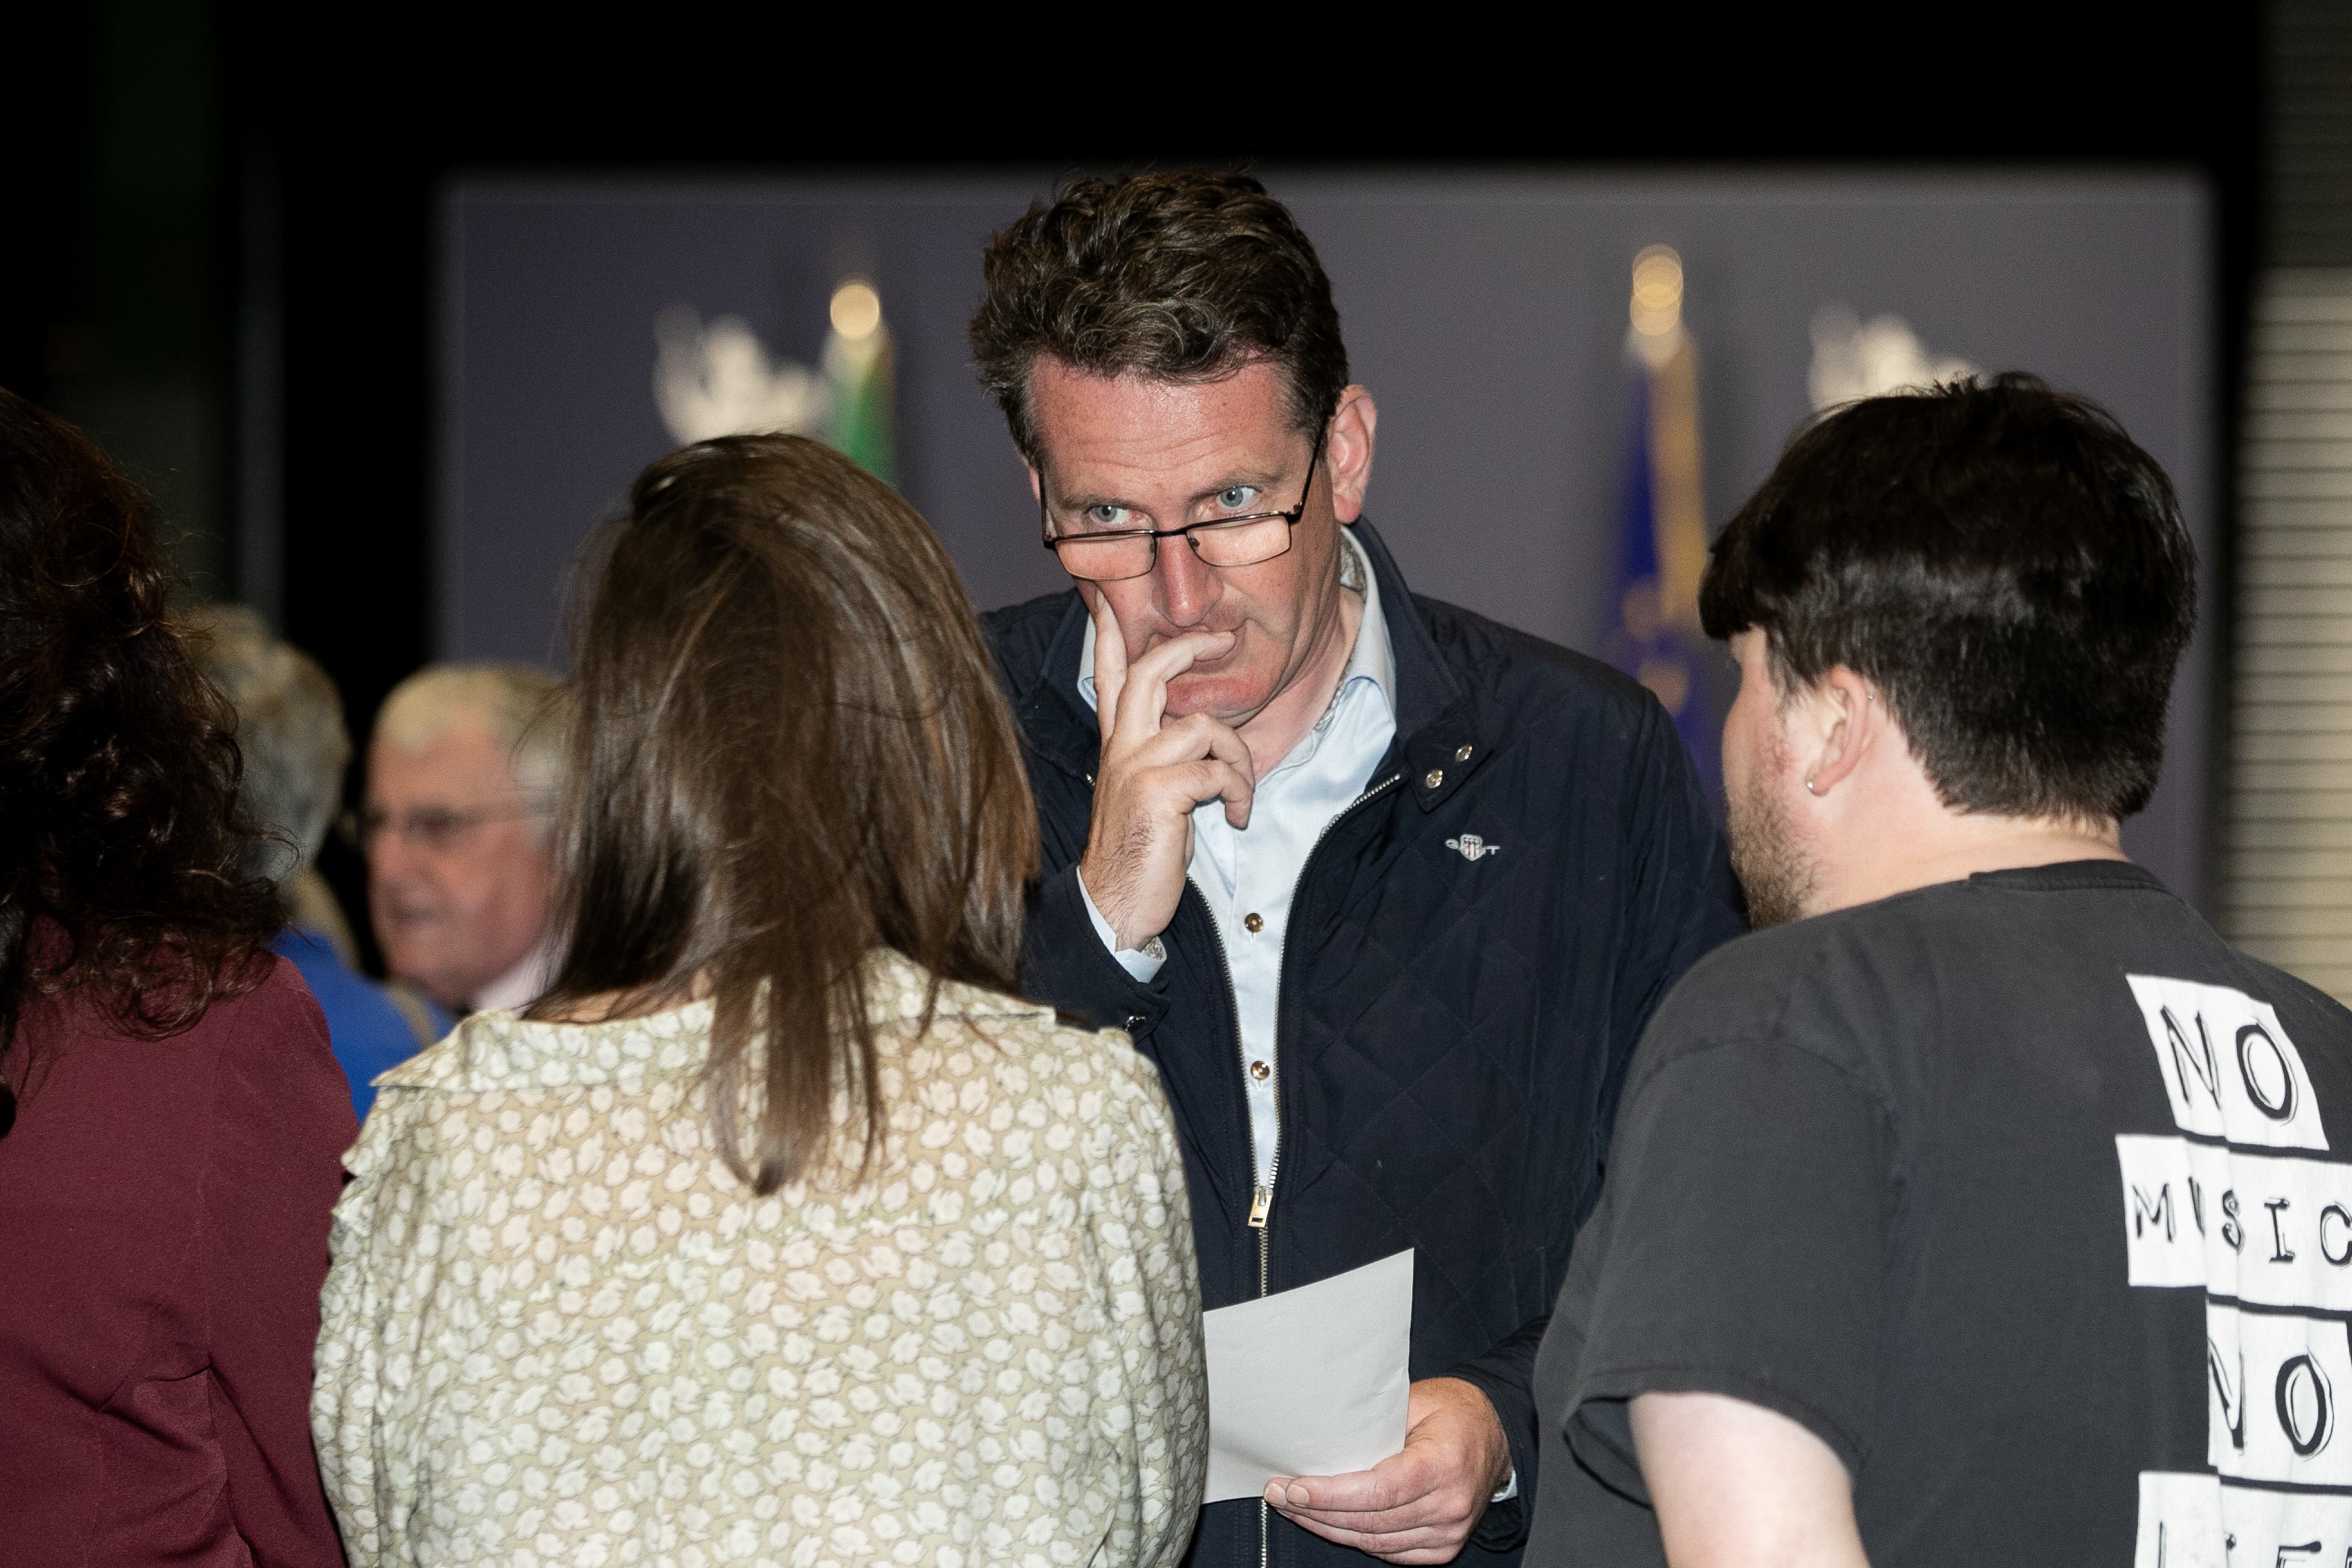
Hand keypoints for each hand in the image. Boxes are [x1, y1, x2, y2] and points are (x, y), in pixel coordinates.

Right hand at [1079, 591, 1253, 949]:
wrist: (1114, 906)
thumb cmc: (1139, 852)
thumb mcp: (1146, 793)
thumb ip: (1163, 757)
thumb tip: (1197, 735)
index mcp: (1117, 745)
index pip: (1108, 677)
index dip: (1108, 633)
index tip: (1107, 596)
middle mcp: (1122, 748)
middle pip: (1151, 671)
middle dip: (1190, 646)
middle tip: (1222, 639)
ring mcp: (1137, 766)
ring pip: (1203, 724)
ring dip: (1239, 757)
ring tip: (1241, 792)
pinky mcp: (1160, 792)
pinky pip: (1217, 770)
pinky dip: (1238, 791)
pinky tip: (1236, 815)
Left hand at [1264, 1377, 1511, 1564]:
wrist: (1496, 1435)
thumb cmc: (1453, 1411)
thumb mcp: (1415, 1400)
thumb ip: (1373, 1421)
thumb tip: (1318, 1435)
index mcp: (1445, 1464)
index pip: (1379, 1491)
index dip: (1332, 1494)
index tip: (1293, 1487)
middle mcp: (1450, 1505)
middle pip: (1370, 1521)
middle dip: (1316, 1511)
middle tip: (1278, 1494)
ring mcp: (1448, 1532)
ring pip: (1374, 1542)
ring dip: (1327, 1527)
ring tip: (1292, 1508)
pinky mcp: (1442, 1547)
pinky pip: (1389, 1551)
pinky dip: (1354, 1539)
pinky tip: (1326, 1522)